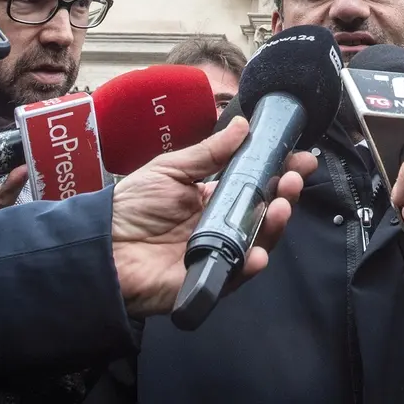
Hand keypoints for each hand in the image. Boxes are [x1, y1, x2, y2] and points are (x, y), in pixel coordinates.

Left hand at [112, 117, 317, 317]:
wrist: (101, 246)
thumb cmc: (132, 205)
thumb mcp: (171, 169)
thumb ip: (209, 152)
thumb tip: (244, 125)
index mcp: (213, 198)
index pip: (257, 184)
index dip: (280, 172)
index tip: (302, 158)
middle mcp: (221, 224)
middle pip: (264, 212)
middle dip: (286, 194)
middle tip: (294, 180)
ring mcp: (217, 252)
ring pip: (258, 241)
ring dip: (277, 225)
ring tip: (283, 206)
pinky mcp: (209, 279)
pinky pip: (236, 273)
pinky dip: (251, 264)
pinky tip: (258, 253)